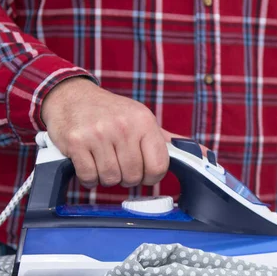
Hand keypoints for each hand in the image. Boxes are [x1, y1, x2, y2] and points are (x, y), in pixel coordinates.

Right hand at [41, 77, 184, 188]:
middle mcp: (123, 126)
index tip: (143, 172)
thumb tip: (204, 154)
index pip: (159, 167)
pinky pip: (89, 177)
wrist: (72, 96)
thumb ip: (168, 140)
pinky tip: (89, 163)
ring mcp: (98, 134)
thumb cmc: (111, 112)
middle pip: (134, 176)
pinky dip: (89, 177)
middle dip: (127, 177)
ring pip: (111, 179)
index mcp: (144, 121)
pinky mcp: (76, 142)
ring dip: (107, 177)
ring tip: (103, 160)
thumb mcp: (142, 119)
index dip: (151, 177)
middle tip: (119, 164)